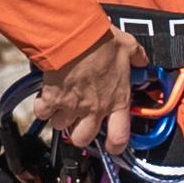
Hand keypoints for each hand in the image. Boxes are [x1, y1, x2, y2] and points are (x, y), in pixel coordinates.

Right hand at [33, 25, 148, 154]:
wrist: (75, 36)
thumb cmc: (101, 42)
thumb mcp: (128, 48)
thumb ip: (137, 58)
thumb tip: (141, 60)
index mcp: (116, 100)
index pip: (119, 136)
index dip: (115, 146)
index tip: (112, 146)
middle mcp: (94, 108)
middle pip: (83, 138)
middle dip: (79, 133)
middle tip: (79, 121)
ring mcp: (72, 106)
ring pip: (61, 126)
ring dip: (60, 118)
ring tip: (62, 104)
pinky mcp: (51, 99)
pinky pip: (42, 113)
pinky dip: (42, 108)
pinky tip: (46, 97)